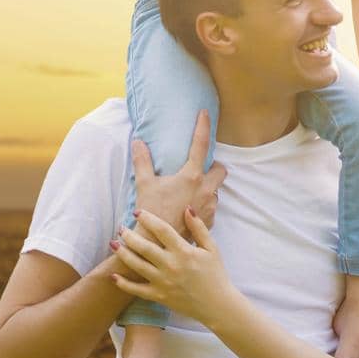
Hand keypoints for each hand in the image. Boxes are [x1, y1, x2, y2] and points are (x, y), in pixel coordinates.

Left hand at [110, 209, 234, 324]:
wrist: (216, 304)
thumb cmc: (216, 274)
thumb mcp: (211, 248)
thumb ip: (199, 228)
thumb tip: (187, 209)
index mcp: (184, 251)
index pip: (162, 230)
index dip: (148, 219)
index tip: (137, 213)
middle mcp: (171, 265)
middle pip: (144, 246)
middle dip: (129, 235)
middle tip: (121, 228)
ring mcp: (162, 282)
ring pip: (136, 265)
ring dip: (122, 253)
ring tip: (113, 244)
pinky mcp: (158, 296)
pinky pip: (136, 289)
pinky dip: (123, 283)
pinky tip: (113, 275)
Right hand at [132, 112, 226, 234]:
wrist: (156, 244)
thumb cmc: (150, 212)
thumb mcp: (144, 184)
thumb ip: (142, 161)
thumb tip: (137, 141)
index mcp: (192, 176)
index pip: (201, 144)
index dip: (203, 126)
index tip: (205, 113)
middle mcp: (206, 189)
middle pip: (221, 169)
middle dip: (214, 167)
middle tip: (199, 169)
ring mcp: (210, 206)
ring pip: (216, 190)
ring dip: (207, 188)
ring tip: (189, 193)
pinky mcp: (210, 221)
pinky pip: (211, 208)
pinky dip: (203, 206)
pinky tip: (188, 210)